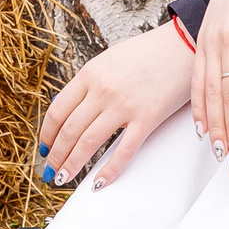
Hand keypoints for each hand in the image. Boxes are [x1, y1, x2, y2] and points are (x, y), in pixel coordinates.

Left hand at [34, 21, 195, 188]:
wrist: (182, 45)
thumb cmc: (147, 52)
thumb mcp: (109, 59)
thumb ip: (89, 82)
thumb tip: (70, 108)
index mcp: (90, 74)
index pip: (58, 111)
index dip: (48, 134)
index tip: (46, 147)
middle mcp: (103, 91)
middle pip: (69, 131)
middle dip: (57, 155)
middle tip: (51, 170)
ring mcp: (124, 106)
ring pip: (88, 143)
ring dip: (72, 165)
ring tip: (63, 178)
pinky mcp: (147, 118)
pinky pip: (123, 151)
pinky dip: (109, 171)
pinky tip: (99, 182)